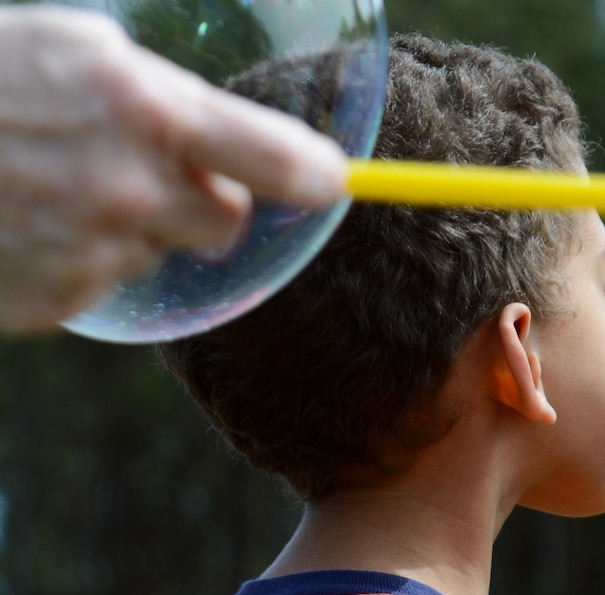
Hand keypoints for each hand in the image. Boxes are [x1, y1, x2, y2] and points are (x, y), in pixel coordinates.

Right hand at [0, 7, 346, 331]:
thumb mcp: (60, 45)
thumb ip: (148, 93)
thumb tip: (219, 139)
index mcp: (141, 107)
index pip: (281, 162)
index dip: (316, 175)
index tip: (333, 181)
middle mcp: (128, 188)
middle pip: (225, 221)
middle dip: (201, 197)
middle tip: (141, 166)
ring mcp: (89, 250)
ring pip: (154, 249)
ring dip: (122, 223)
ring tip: (43, 180)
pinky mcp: (54, 300)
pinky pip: (95, 281)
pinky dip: (66, 255)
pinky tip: (13, 216)